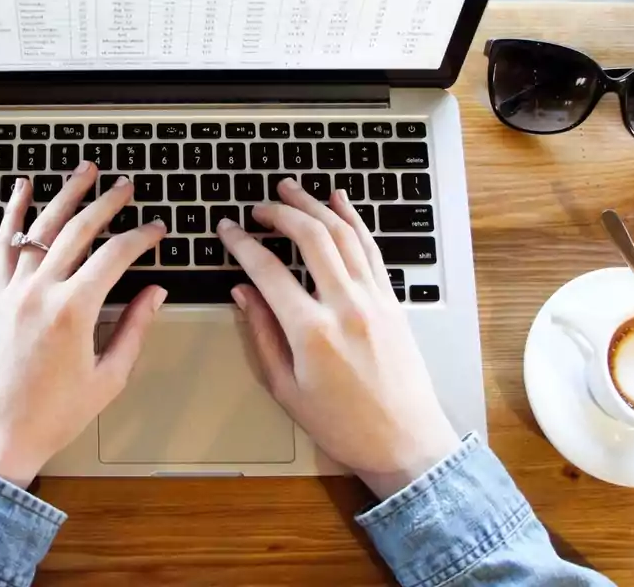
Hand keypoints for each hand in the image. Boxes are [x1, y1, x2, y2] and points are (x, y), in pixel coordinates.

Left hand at [0, 162, 166, 486]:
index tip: (157, 230)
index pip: (116, 256)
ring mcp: (14, 290)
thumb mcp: (108, 378)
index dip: (141, 238)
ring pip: (42, 227)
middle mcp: (42, 291)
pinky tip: (23, 189)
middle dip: (107, 203)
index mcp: (74, 310)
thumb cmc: (52, 415)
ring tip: (85, 171)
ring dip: (66, 195)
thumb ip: (134, 329)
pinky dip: (13, 213)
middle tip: (127, 186)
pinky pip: (5, 245)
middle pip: (79, 230)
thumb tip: (155, 294)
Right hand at [217, 179, 459, 496]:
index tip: (228, 230)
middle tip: (258, 207)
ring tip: (291, 190)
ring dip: (314, 206)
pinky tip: (339, 202)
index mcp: (311, 332)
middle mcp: (346, 306)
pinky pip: (370, 248)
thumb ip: (261, 334)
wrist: (406, 442)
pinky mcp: (392, 301)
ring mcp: (374, 299)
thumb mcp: (285, 388)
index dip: (242, 244)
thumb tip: (242, 292)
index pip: (268, 271)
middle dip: (279, 213)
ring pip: (343, 234)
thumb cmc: (342, 425)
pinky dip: (353, 220)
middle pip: (310, 238)